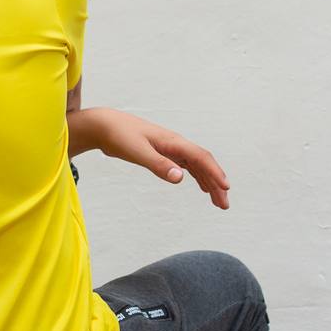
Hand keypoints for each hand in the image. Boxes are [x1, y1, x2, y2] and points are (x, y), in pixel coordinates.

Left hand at [68, 108, 231, 208]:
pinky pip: (187, 166)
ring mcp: (170, 148)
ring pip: (197, 166)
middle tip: (224, 204)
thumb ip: (158, 165)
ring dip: (209, 183)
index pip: (200, 157)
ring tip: (218, 201)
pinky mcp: (163, 153)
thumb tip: (180, 177)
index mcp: (173, 142)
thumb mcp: (138, 152)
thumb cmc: (120, 136)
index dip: (215, 173)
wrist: (104, 125)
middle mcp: (176, 144)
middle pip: (203, 164)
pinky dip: (198, 177)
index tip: (225, 188)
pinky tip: (203, 187)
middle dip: (216, 183)